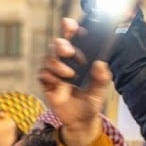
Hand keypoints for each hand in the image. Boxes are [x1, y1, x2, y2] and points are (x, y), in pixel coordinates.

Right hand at [38, 18, 108, 145]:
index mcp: (80, 58)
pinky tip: (59, 84)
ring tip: (69, 75)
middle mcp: (67, 61)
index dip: (71, 29)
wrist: (81, 121)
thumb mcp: (101, 91)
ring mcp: (56, 71)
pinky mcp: (47, 82)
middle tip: (70, 51)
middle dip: (62, 44)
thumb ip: (102, 78)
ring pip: (50, 58)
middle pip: (59, 44)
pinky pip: (43, 73)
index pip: (74, 39)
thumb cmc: (91, 102)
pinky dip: (51, 76)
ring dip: (58, 64)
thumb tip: (100, 64)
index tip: (71, 25)